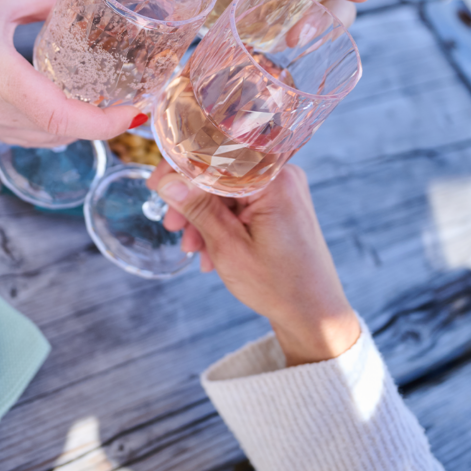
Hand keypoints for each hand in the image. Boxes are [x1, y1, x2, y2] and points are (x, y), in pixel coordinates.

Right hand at [0, 0, 138, 146]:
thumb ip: (41, 2)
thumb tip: (72, 5)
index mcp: (1, 80)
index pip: (65, 118)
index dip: (105, 122)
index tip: (132, 110)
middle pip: (61, 135)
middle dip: (99, 125)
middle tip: (126, 101)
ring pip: (43, 139)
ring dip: (75, 128)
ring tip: (100, 103)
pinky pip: (23, 134)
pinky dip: (50, 125)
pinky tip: (60, 101)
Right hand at [147, 161, 360, 365]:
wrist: (314, 313)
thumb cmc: (279, 285)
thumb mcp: (229, 248)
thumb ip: (198, 208)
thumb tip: (168, 181)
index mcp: (274, 181)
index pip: (216, 158)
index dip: (181, 169)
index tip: (156, 184)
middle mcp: (282, 178)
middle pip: (221, 175)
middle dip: (192, 200)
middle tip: (173, 225)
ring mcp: (283, 192)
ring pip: (228, 192)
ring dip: (205, 217)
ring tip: (193, 249)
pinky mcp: (281, 206)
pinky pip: (242, 204)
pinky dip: (223, 223)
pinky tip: (211, 250)